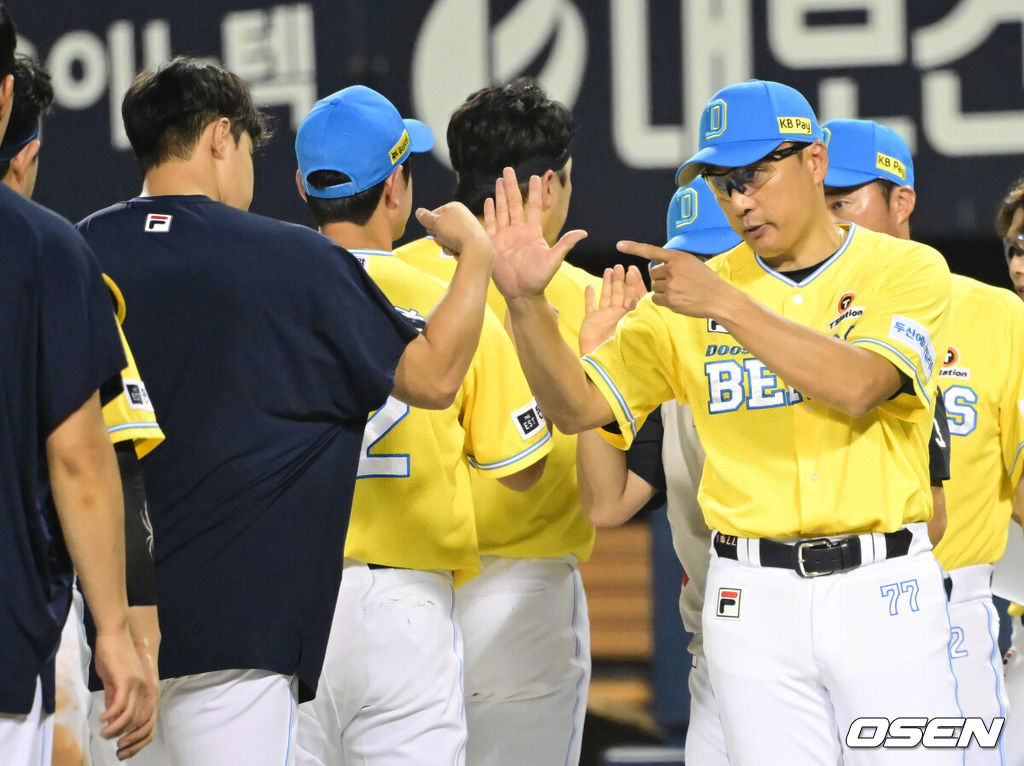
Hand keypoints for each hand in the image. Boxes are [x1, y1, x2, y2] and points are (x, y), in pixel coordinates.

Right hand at [93, 629, 151, 749]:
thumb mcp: (113, 678)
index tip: (116, 736)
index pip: (141, 715)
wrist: (114, 633)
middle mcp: (142, 687)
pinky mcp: (125, 680)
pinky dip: (111, 716)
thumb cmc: (112, 653)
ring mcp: (135, 683)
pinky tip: (102, 719)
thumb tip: (110, 713)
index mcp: (141, 687)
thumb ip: (113, 695)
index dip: (130, 729)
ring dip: (115, 728)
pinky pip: (119, 705)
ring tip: (103, 733)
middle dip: (122, 732)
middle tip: (107, 738)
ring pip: (128, 715)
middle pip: (136, 719)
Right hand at [415, 201, 491, 260]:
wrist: (476, 248)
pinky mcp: (470, 240)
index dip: (430, 225)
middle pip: (440, 227)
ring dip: (445, 244)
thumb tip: (418, 211)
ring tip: (452, 246)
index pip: (434, 215)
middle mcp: (462, 215)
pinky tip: (458, 251)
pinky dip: (454, 249)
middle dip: (439, 236)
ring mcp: (467, 228)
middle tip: (444, 239)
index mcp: (454, 207)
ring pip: (447, 238)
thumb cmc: (455, 232)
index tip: (434, 229)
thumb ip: (426, 218)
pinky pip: (456, 244)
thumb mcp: (436, 223)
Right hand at [485, 167, 586, 299]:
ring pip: (502, 210)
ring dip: (500, 194)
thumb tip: (584, 233)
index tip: (536, 176)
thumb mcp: (554, 260)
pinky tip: (488, 199)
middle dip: (512, 186)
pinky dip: (489, 212)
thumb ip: (565, 244)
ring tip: (498, 179)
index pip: (533, 207)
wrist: (521, 294)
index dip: (534, 192)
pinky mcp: (493, 244)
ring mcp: (505, 236)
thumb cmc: (539, 279)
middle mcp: (518, 231)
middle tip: (508, 169)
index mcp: (533, 232)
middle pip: (514, 203)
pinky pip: (491, 225)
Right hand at [579, 264, 645, 353]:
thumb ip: (635, 311)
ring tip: (610, 270)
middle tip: (621, 266)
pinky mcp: (591, 321)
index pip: (635, 295)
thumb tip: (637, 296)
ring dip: (608, 283)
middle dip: (621, 279)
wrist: (603, 360)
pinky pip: (590, 305)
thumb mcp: (633, 326)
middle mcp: (619, 315)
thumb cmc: (622, 346)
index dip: (634, 282)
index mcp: (631, 316)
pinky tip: (590, 286)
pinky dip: (590, 296)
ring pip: (607, 295)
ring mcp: (604, 317)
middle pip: (621, 293)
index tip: (634, 269)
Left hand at [617, 241, 728, 317]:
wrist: (719, 298)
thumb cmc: (705, 280)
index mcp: (677, 257)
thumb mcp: (691, 263)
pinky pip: (656, 299)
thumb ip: (673, 262)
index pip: (651, 250)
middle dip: (661, 278)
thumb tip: (652, 268)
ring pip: (654, 287)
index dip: (633, 248)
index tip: (619, 245)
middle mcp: (672, 269)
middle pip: (652, 273)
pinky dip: (663, 300)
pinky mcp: (670, 300)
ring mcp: (670, 285)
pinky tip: (678, 299)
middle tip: (678, 282)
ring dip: (662, 290)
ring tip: (680, 291)